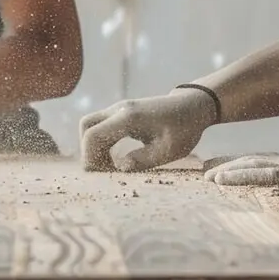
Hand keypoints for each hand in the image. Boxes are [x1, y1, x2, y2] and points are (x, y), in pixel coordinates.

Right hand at [78, 88, 218, 171]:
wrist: (193, 106)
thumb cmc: (184, 128)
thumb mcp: (169, 150)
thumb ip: (142, 160)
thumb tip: (119, 167)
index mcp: (129, 118)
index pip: (93, 135)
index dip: (90, 157)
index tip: (104, 173)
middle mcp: (120, 109)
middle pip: (86, 127)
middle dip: (88, 151)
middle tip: (104, 170)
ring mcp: (119, 109)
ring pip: (91, 125)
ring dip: (94, 146)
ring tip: (111, 165)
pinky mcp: (121, 114)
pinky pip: (101, 126)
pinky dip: (101, 142)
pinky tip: (115, 157)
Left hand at [203, 147, 278, 210]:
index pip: (258, 165)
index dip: (237, 167)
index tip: (218, 171)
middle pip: (249, 162)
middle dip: (225, 166)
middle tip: (203, 171)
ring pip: (251, 165)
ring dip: (227, 170)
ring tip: (207, 177)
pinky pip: (262, 175)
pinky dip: (240, 175)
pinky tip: (223, 179)